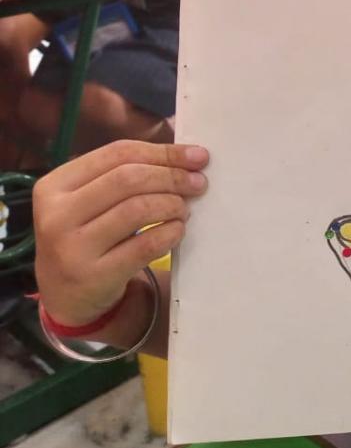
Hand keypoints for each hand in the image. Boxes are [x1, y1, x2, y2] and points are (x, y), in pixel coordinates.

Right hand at [33, 142, 208, 326]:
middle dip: (172, 177)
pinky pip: (145, 245)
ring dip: (173, 205)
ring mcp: (72, 247)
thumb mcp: (91, 200)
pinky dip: (170, 233)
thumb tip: (188, 157)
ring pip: (138, 209)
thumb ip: (126, 174)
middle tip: (198, 184)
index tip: (197, 156)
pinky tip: (177, 230)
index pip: (118, 154)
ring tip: (184, 209)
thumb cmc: (86, 235)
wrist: (64, 295)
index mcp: (55, 185)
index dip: (163, 152)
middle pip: (129, 178)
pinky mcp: (94, 276)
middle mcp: (57, 214)